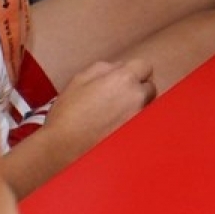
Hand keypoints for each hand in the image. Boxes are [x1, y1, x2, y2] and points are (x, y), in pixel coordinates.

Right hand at [40, 58, 155, 154]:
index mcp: (124, 79)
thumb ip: (104, 68)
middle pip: (149, 86)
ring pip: (147, 104)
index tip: (122, 78)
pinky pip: (142, 120)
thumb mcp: (80, 79)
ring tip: (115, 111)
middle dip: (137, 87)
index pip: (144, 66)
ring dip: (137, 104)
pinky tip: (116, 124)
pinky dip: (134, 119)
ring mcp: (140, 116)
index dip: (133, 71)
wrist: (65, 146)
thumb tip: (118, 67)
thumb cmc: (69, 112)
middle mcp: (138, 96)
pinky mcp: (139, 133)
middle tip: (117, 95)